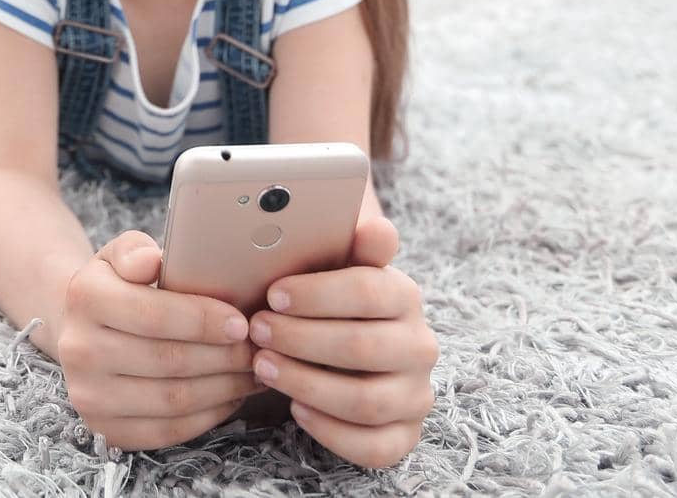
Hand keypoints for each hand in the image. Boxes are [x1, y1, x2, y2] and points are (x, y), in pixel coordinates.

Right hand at [57, 230, 264, 450]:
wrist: (83, 329)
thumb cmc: (118, 287)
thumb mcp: (121, 255)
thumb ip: (135, 249)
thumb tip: (152, 262)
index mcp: (84, 297)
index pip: (153, 314)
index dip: (203, 321)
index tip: (240, 323)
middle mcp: (79, 350)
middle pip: (168, 361)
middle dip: (223, 357)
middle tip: (255, 349)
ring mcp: (89, 395)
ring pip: (173, 400)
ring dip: (224, 388)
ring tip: (251, 372)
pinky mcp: (105, 427)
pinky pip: (168, 430)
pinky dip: (208, 415)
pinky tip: (230, 396)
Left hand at [248, 212, 437, 468]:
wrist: (341, 347)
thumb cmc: (326, 300)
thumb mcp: (332, 265)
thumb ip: (351, 243)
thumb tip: (374, 229)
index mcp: (404, 295)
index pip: (369, 291)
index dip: (317, 294)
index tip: (272, 294)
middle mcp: (419, 346)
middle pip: (362, 347)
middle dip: (300, 339)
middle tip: (257, 331)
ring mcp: (415, 394)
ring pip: (365, 400)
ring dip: (306, 385)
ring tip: (263, 367)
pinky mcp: (403, 434)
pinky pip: (374, 446)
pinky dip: (330, 430)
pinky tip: (296, 409)